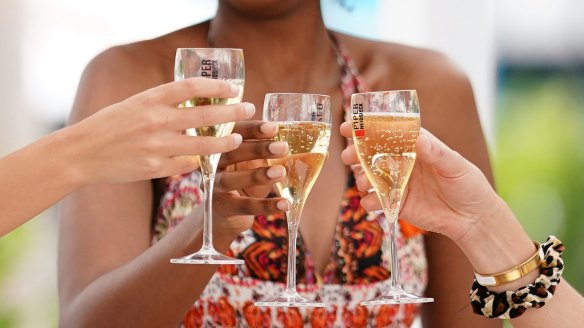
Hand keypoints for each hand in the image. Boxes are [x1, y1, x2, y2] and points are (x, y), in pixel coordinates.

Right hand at [68, 78, 253, 184]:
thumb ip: (163, 102)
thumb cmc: (109, 125)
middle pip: (206, 116)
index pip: (192, 87)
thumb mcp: (135, 103)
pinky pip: (186, 165)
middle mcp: (156, 120)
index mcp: (150, 99)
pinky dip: (196, 162)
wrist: (82, 153)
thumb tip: (196, 100)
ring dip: (224, 143)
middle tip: (248, 110)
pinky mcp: (155, 168)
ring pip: (203, 146)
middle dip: (233, 113)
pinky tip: (202, 160)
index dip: (218, 87)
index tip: (234, 89)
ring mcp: (157, 146)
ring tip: (236, 139)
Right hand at [211, 121, 290, 236]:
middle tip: (282, 147)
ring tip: (281, 172)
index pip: (233, 132)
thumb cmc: (242, 179)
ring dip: (258, 175)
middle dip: (257, 149)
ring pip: (231, 180)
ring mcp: (213, 186)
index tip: (274, 128)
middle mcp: (210, 164)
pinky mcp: (221, 208)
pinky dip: (266, 206)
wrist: (224, 213)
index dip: (252, 129)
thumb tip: (300, 141)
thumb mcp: (251, 161)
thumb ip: (265, 149)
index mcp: (219, 146)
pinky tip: (285, 204)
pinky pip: (244, 206)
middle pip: (230, 153)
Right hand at [340, 122, 498, 240]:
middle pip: (373, 153)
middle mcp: (404, 162)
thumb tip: (418, 137)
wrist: (473, 220)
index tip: (349, 125)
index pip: (389, 131)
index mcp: (417, 146)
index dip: (368, 126)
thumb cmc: (469, 186)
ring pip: (370, 176)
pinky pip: (377, 200)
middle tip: (347, 156)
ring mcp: (398, 182)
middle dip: (356, 153)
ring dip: (361, 177)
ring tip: (362, 182)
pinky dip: (369, 201)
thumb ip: (436, 153)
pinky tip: (370, 202)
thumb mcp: (456, 166)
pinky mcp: (396, 203)